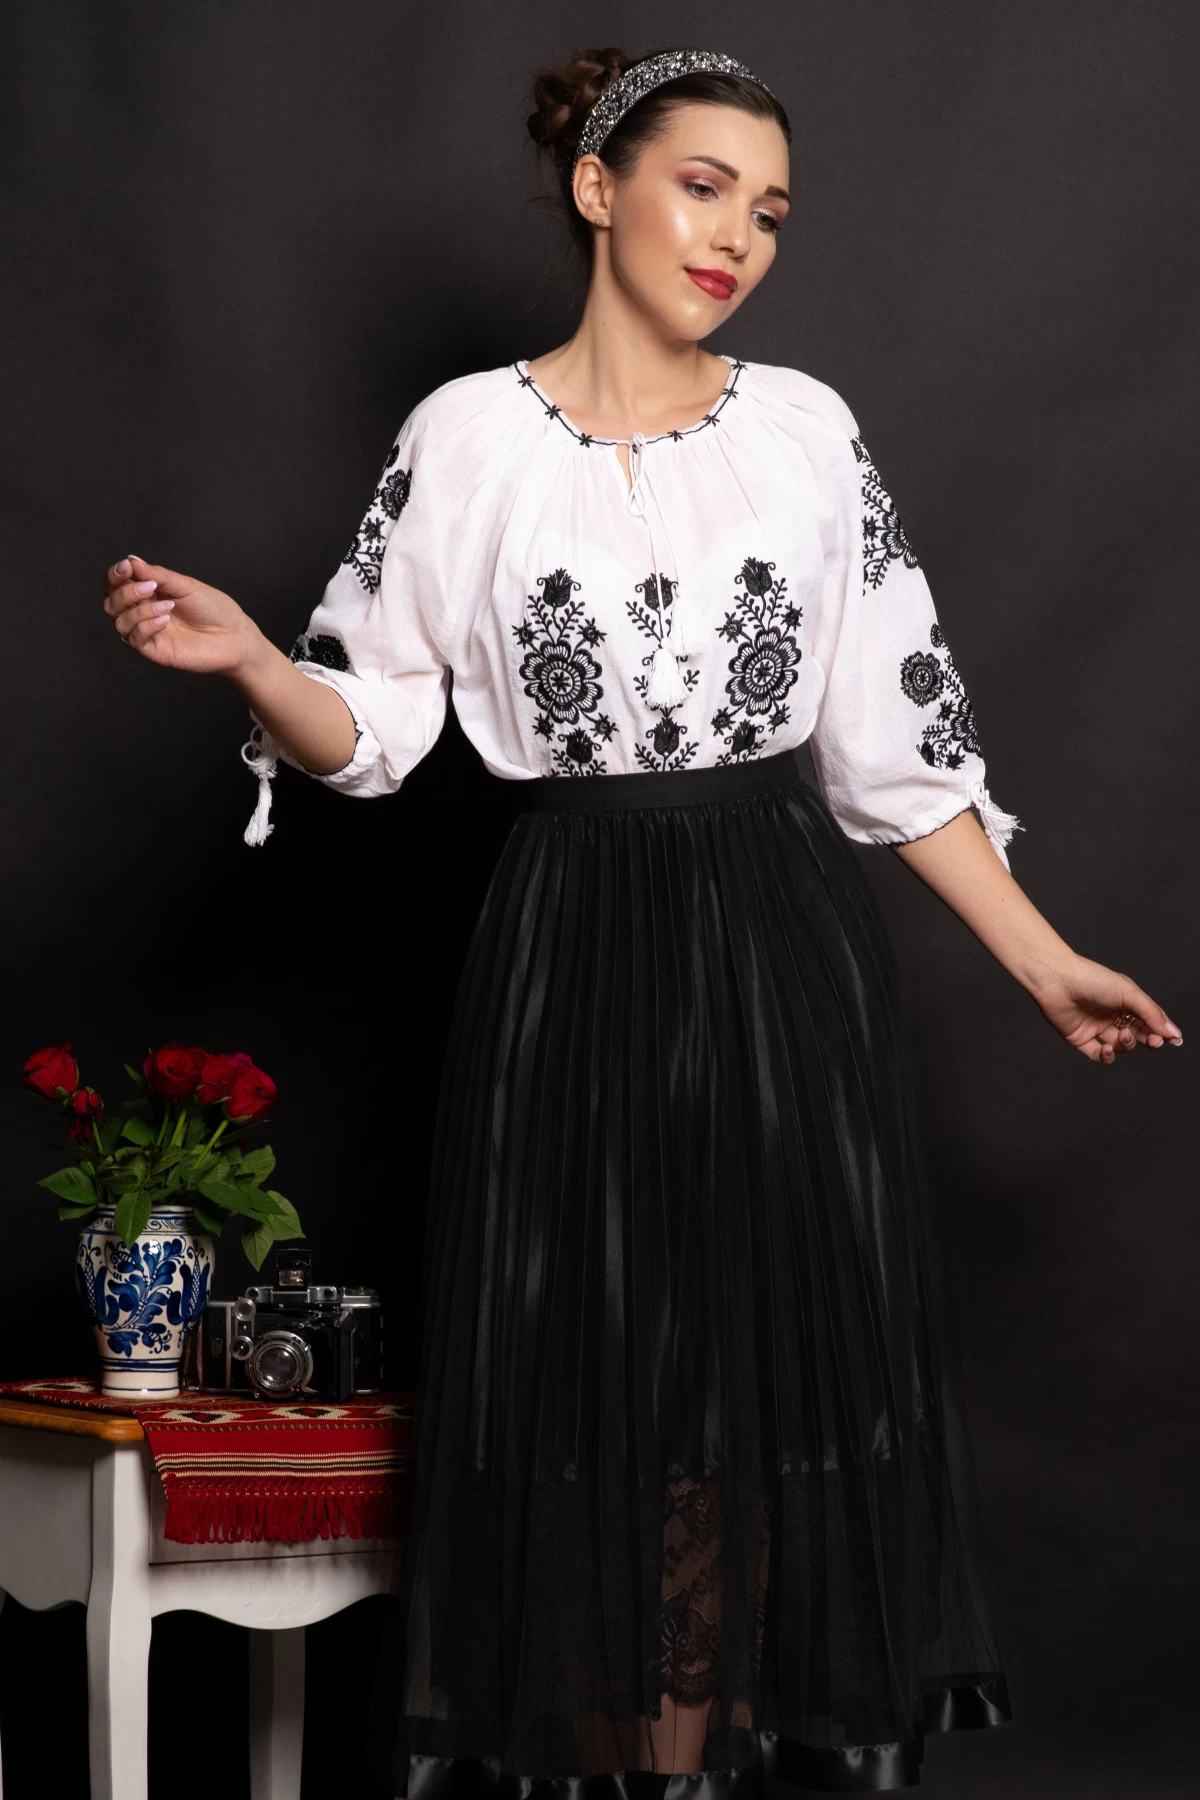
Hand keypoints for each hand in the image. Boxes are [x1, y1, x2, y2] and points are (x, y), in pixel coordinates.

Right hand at [102, 554, 261, 675]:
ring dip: (139, 611)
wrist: (235, 635)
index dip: (114, 576)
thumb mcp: (186, 586)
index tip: (127, 568)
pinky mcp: (155, 651)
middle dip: (124, 593)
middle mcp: (142, 613)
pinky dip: (146, 626)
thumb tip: (131, 560)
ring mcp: (148, 633)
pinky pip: (135, 639)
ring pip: (120, 622)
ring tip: (168, 606)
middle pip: (111, 604)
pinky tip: (164, 620)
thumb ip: (158, 575)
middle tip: (151, 587)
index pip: (116, 585)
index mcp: (148, 594)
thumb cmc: (214, 609)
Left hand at [1035, 954, 1182, 1063]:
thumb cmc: (1093, 980)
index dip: (1162, 1031)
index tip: (1174, 1041)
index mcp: (1125, 1001)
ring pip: (1119, 1046)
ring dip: (1126, 1045)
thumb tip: (1172, 1032)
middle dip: (1148, 1039)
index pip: (1149, 1019)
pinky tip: (1108, 1049)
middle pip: (1137, 1034)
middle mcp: (1111, 1015)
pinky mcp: (1080, 1039)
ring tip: (1122, 1035)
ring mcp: (1096, 1027)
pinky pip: (1097, 1055)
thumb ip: (1151, 1014)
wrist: (1057, 980)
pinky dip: (1106, 1057)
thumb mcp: (1128, 993)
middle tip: (1154, 1041)